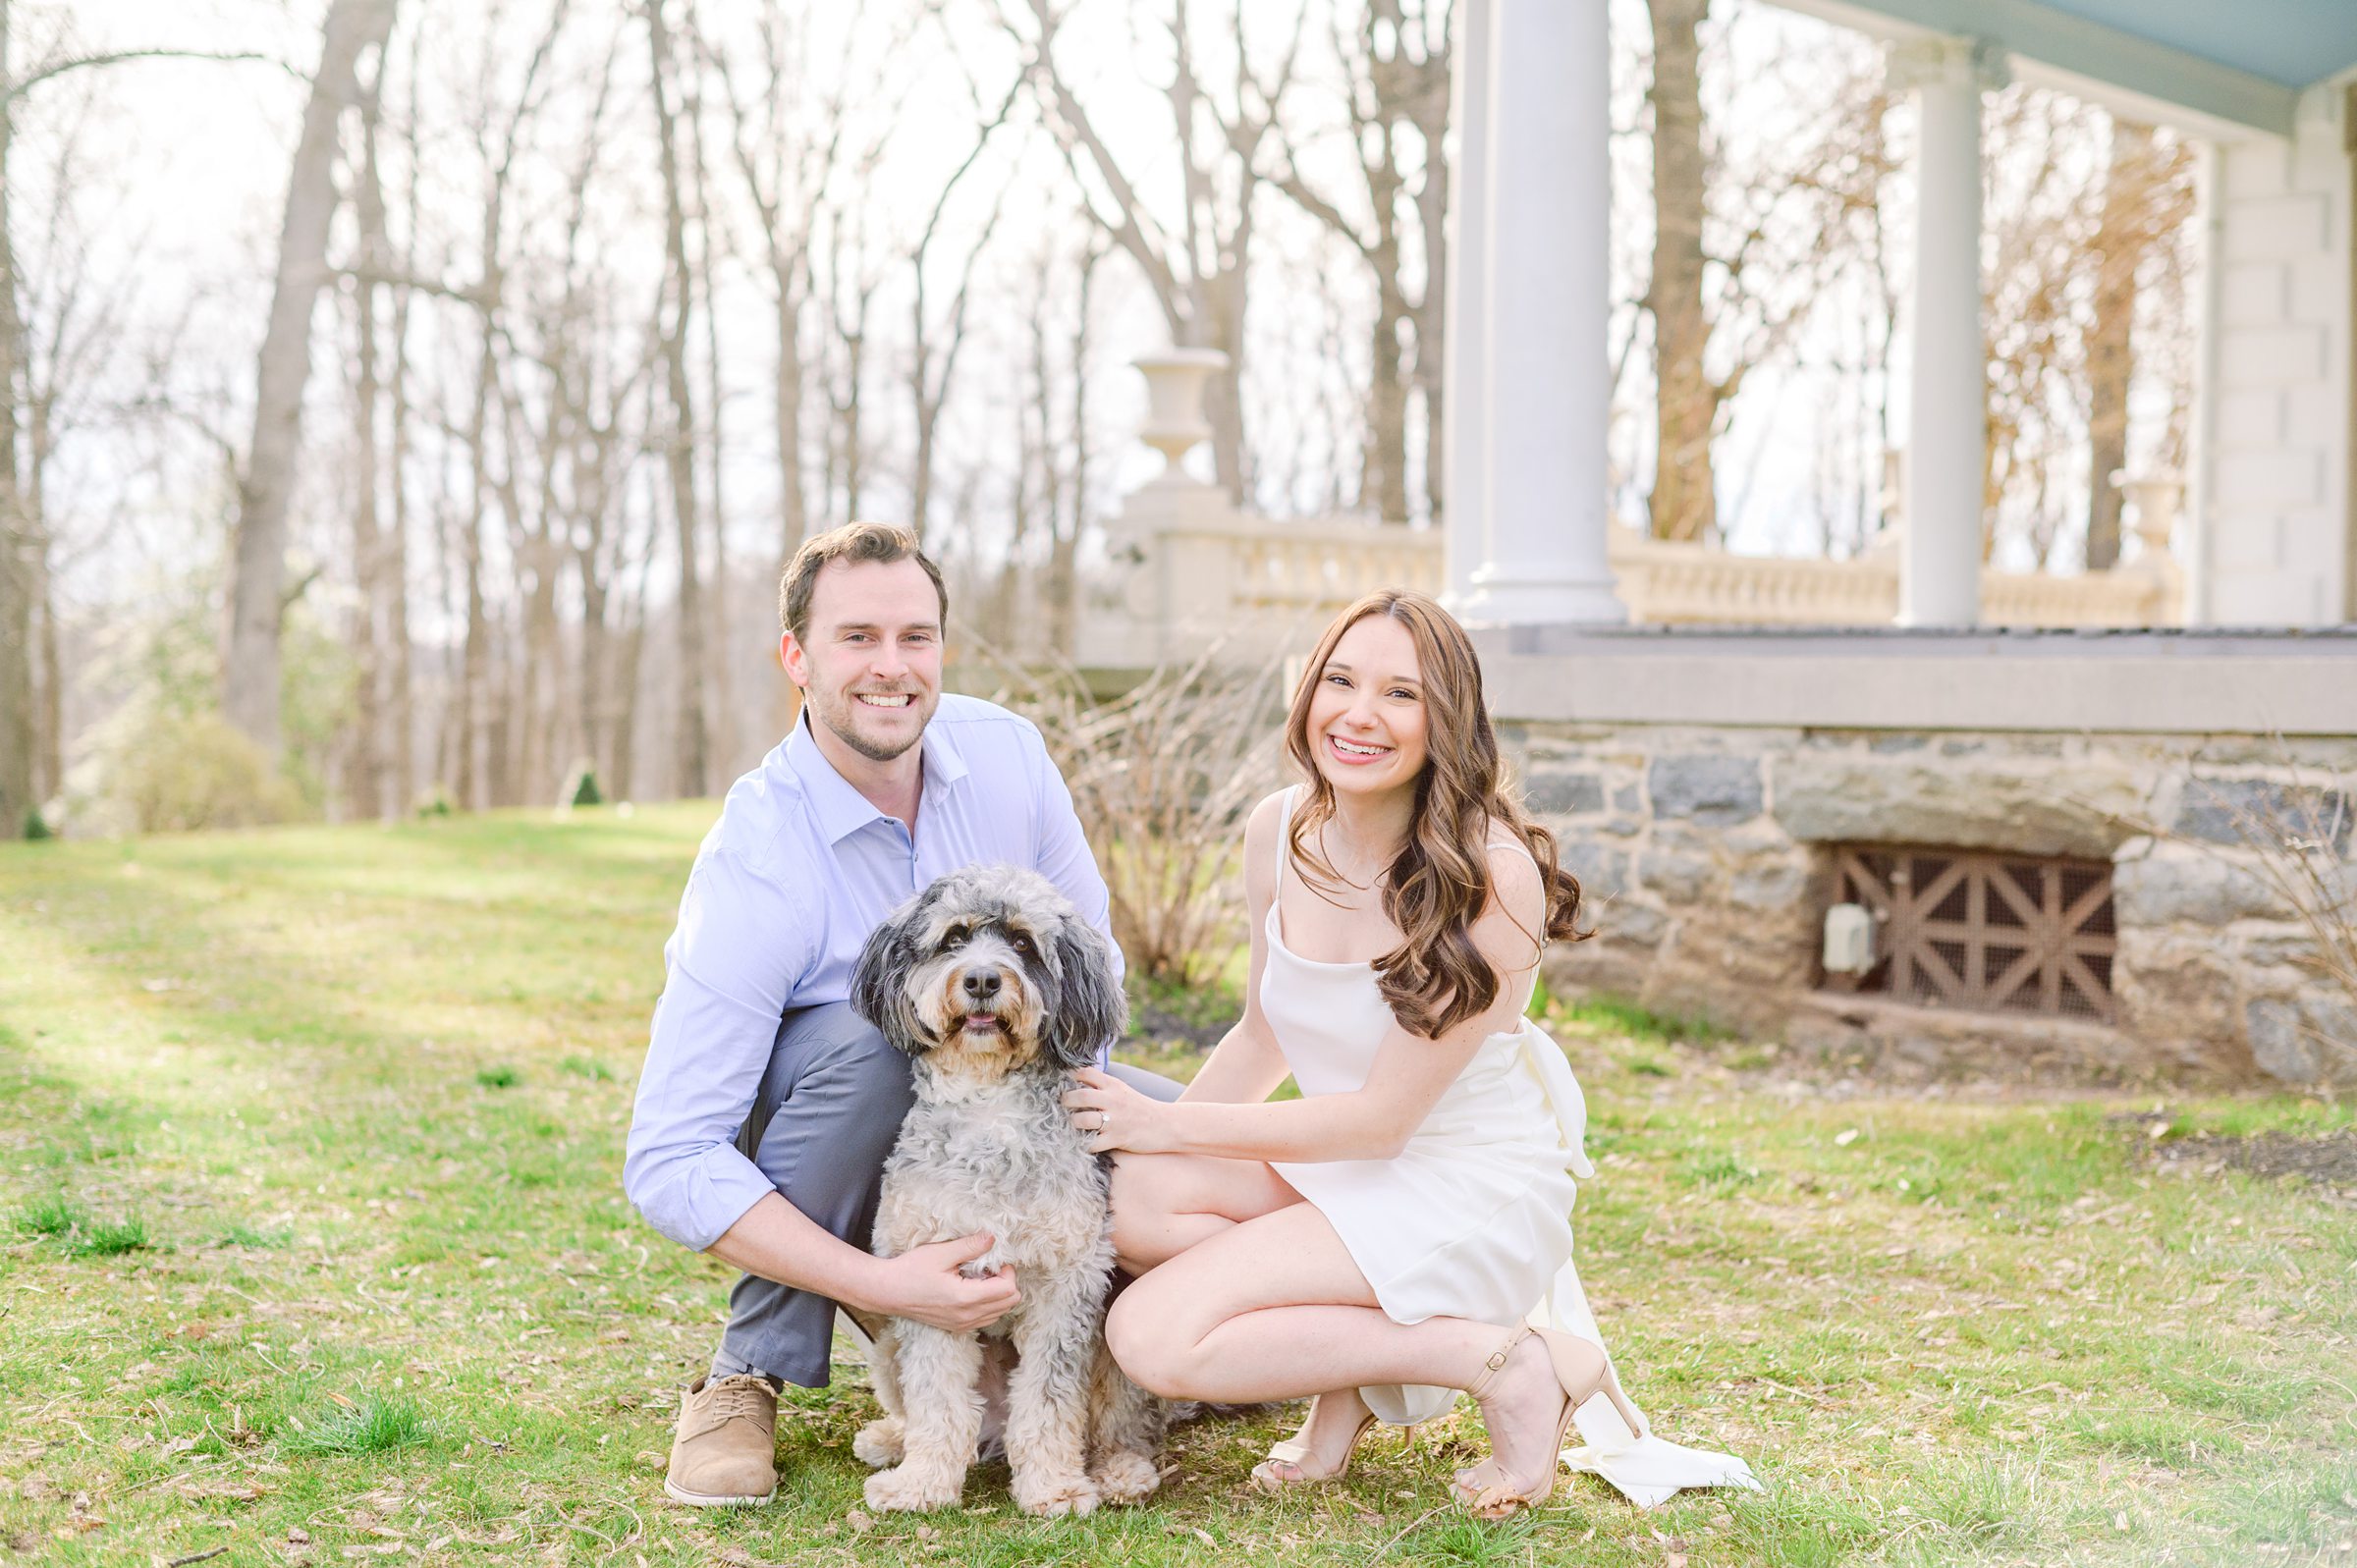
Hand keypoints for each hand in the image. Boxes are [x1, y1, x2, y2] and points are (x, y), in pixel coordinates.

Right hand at [865, 1233, 1019, 1332]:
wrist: (888, 1292)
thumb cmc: (911, 1270)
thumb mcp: (941, 1253)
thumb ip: (969, 1246)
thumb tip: (992, 1238)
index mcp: (966, 1298)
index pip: (1008, 1290)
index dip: (1007, 1271)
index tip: (992, 1259)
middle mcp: (967, 1317)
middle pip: (1009, 1303)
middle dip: (1006, 1282)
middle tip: (988, 1267)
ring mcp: (962, 1325)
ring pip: (999, 1312)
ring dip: (997, 1294)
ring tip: (979, 1277)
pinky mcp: (957, 1327)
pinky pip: (986, 1318)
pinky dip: (987, 1304)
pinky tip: (971, 1289)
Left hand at [1060, 1066, 1178, 1154]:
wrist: (1166, 1124)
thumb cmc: (1140, 1108)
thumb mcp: (1122, 1090)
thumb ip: (1102, 1086)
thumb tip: (1077, 1080)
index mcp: (1113, 1085)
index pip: (1085, 1072)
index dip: (1069, 1077)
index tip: (1060, 1083)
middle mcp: (1113, 1100)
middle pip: (1080, 1096)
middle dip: (1066, 1101)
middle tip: (1061, 1107)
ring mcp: (1115, 1120)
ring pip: (1083, 1120)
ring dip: (1072, 1123)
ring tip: (1069, 1126)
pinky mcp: (1117, 1139)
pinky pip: (1092, 1143)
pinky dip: (1083, 1145)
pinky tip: (1080, 1143)